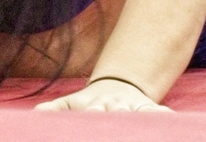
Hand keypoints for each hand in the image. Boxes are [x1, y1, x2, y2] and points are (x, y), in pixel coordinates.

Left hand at [35, 77, 169, 112]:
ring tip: (144, 116)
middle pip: (117, 111)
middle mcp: (115, 106)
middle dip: (117, 113)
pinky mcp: (149, 109)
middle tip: (117, 114)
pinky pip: (159, 112)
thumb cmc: (91, 103)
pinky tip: (170, 118)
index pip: (93, 111)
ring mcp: (133, 107)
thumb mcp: (73, 103)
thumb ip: (56, 109)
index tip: (93, 112)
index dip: (93, 112)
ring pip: (139, 110)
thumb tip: (35, 113)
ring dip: (142, 114)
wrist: (118, 87)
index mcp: (95, 106)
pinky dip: (164, 115)